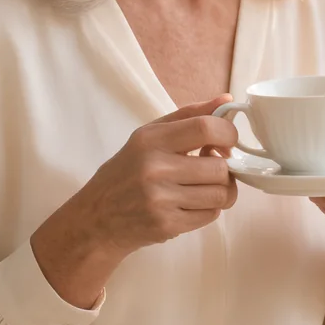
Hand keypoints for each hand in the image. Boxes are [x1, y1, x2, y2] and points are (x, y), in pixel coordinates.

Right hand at [32, 95, 239, 307]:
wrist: (96, 219)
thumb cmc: (127, 172)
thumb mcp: (149, 136)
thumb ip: (189, 116)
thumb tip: (228, 99)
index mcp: (151, 140)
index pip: (206, 128)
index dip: (228, 135)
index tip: (226, 142)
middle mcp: (155, 168)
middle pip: (220, 168)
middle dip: (225, 169)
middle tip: (211, 169)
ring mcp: (161, 200)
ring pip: (221, 194)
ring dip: (220, 191)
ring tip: (204, 187)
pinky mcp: (167, 225)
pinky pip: (211, 215)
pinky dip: (208, 210)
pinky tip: (191, 204)